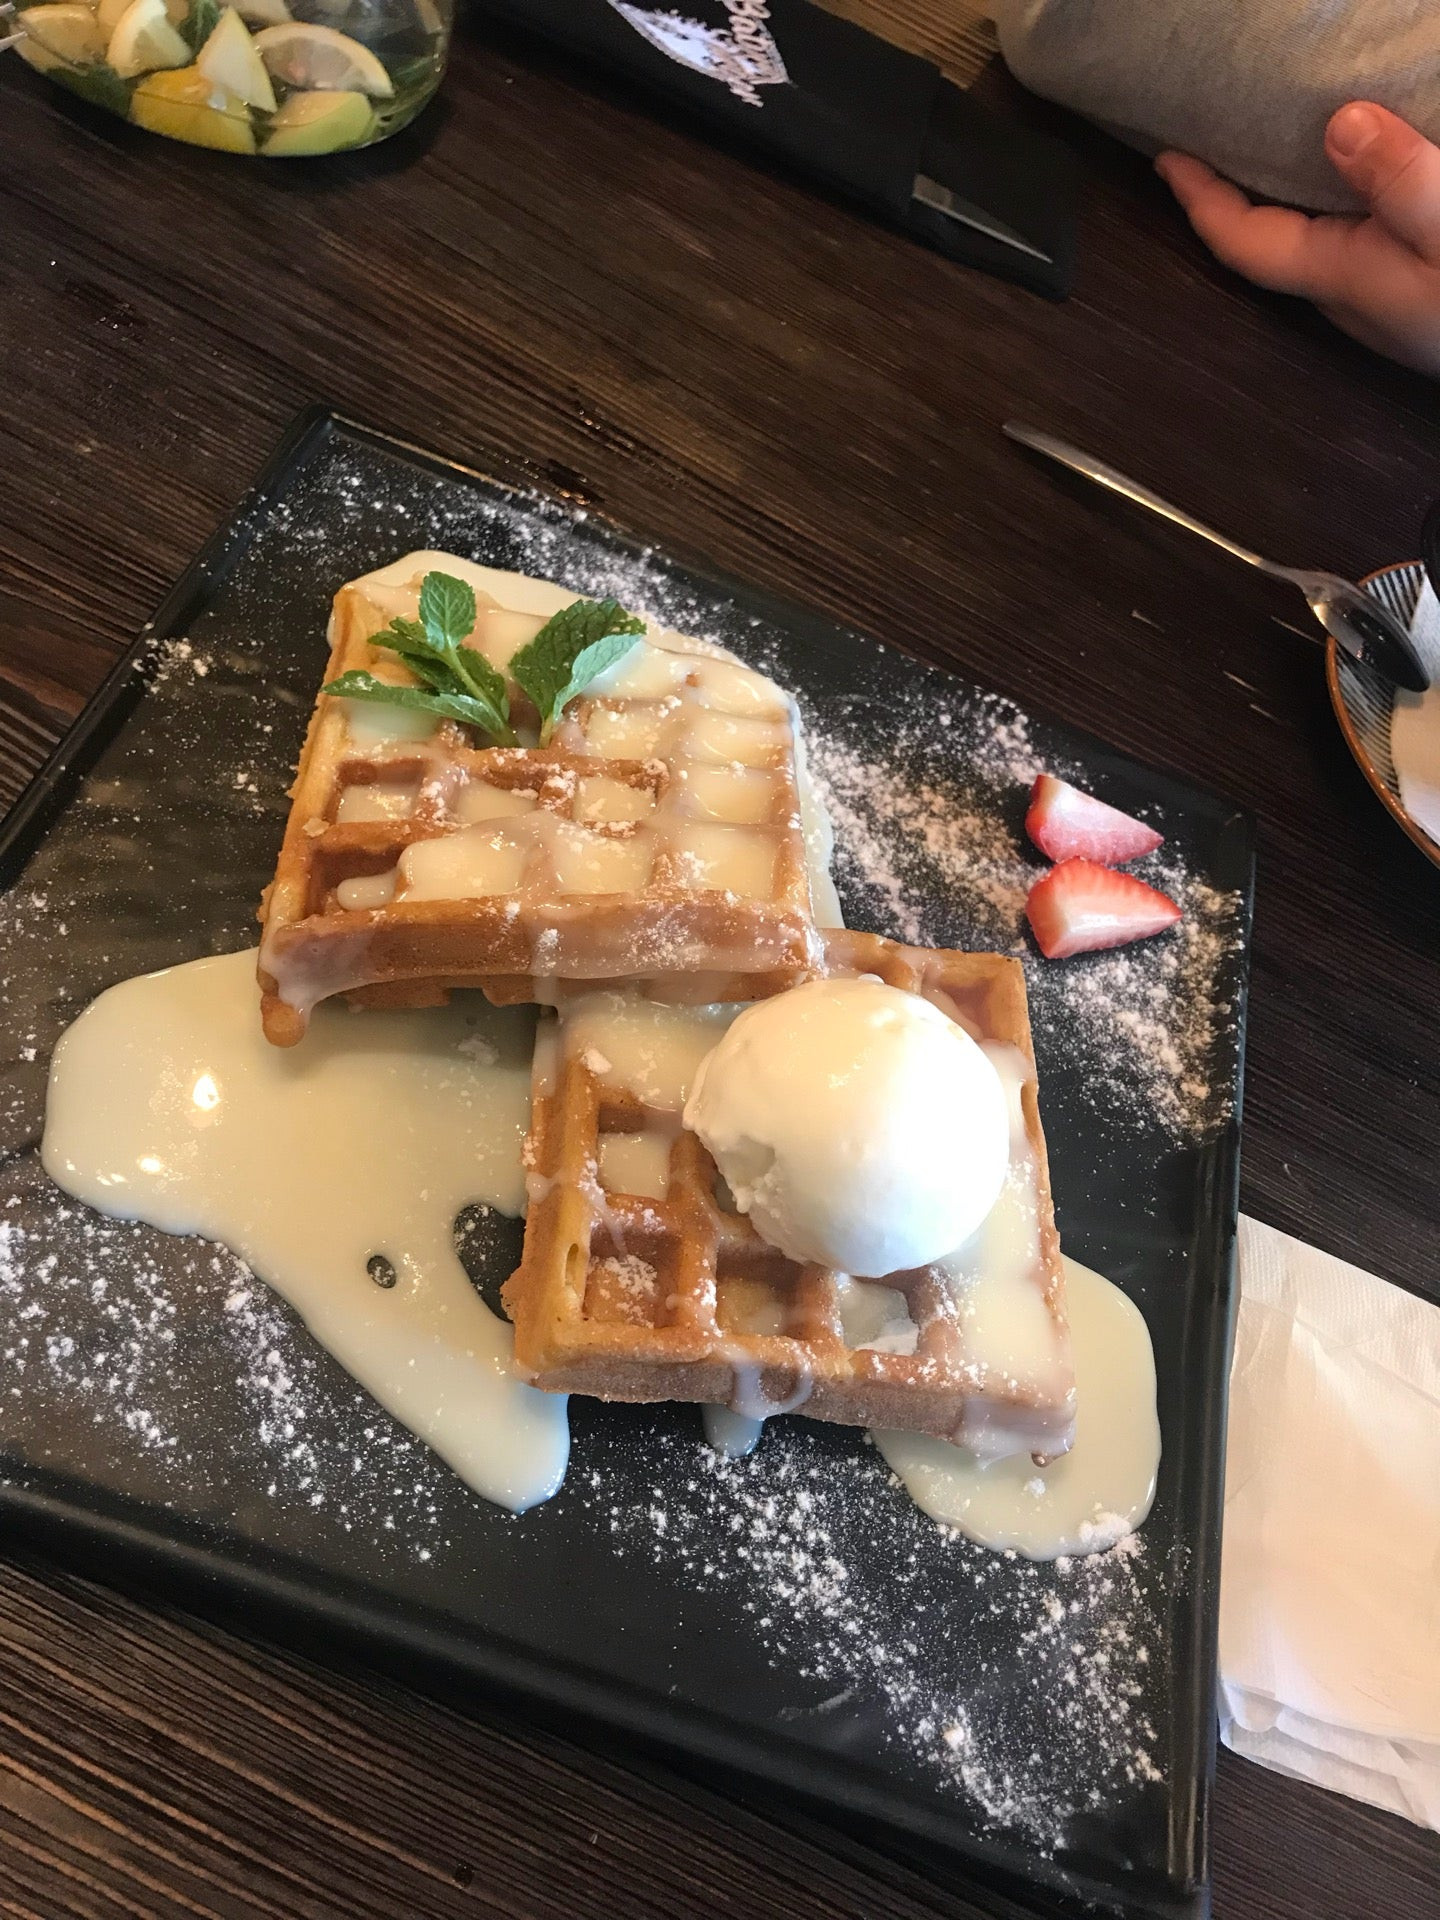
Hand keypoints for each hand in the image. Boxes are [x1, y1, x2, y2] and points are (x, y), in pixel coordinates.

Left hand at [1155, 103, 1439, 374]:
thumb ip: (1401, 182)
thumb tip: (1336, 127)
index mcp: (1343, 277)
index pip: (1244, 242)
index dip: (1198, 199)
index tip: (1165, 156)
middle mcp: (1352, 293)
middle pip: (1270, 240)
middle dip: (1234, 191)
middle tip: (1210, 138)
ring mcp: (1388, 297)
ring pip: (1316, 238)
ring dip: (1288, 193)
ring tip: (1271, 145)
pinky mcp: (1420, 291)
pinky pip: (1362, 236)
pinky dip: (1343, 197)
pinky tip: (1359, 175)